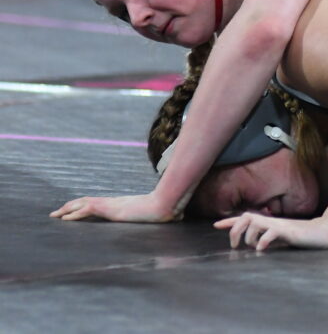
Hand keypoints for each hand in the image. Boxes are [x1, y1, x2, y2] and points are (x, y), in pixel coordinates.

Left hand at [50, 193, 179, 222]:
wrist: (167, 205)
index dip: (84, 206)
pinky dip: (75, 214)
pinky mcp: (111, 209)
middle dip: (70, 207)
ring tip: (55, 215)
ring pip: (83, 204)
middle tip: (56, 213)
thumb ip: (165, 217)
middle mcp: (115, 202)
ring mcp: (112, 204)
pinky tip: (65, 219)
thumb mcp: (160, 216)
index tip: (74, 211)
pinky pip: (88, 210)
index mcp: (122, 205)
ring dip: (67, 209)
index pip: (99, 203)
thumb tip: (180, 219)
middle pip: (87, 201)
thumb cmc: (166, 211)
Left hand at [214, 212, 327, 250]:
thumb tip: (255, 244)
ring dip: (249, 236)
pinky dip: (263, 240)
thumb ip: (268, 237)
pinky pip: (271, 232)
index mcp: (269, 222)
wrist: (324, 232)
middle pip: (246, 216)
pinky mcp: (289, 232)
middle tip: (235, 245)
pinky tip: (262, 249)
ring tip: (253, 247)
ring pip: (256, 223)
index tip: (216, 225)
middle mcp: (272, 221)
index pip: (245, 218)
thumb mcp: (281, 237)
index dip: (230, 221)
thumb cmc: (303, 236)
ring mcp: (280, 225)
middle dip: (235, 229)